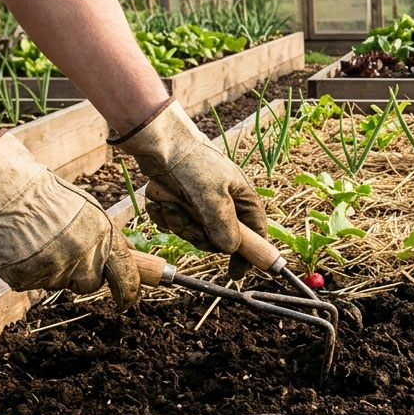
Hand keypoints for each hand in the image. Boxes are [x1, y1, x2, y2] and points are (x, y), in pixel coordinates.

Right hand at [0, 133, 138, 307]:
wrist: (7, 192)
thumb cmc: (47, 196)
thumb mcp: (88, 210)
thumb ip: (104, 238)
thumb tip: (125, 258)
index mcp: (103, 236)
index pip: (126, 275)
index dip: (128, 292)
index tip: (126, 302)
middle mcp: (84, 256)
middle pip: (89, 284)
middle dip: (79, 275)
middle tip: (62, 251)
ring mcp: (55, 268)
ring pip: (58, 283)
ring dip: (50, 270)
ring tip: (36, 241)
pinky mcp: (28, 278)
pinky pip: (30, 283)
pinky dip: (24, 271)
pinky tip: (19, 248)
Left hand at [112, 100, 265, 278]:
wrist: (159, 140)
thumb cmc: (191, 161)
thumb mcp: (211, 194)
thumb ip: (223, 224)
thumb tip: (230, 249)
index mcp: (241, 198)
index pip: (255, 233)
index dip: (249, 254)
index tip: (237, 273)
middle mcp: (224, 202)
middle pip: (217, 239)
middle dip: (198, 234)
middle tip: (185, 222)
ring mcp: (200, 203)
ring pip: (192, 232)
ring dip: (177, 222)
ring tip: (169, 203)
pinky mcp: (180, 202)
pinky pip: (173, 223)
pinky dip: (164, 215)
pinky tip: (160, 200)